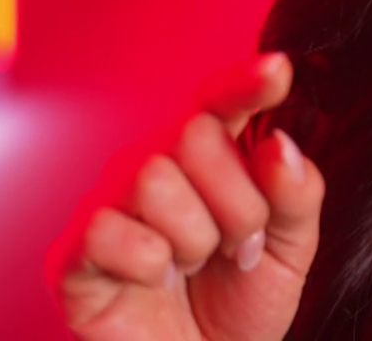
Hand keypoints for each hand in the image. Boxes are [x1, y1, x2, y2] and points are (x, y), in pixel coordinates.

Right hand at [49, 53, 324, 340]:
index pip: (219, 100)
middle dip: (236, 203)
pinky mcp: (75, 251)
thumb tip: (279, 144)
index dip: (244, 83)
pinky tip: (154, 281)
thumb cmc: (239, 301)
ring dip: (194, 237)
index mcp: (207, 153)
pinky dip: (149, 265)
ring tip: (194, 265)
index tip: (278, 70)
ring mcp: (109, 203)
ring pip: (152, 177)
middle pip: (193, 135)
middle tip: (235, 247)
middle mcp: (152, 163)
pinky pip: (109, 229)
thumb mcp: (290, 249)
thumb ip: (296, 194)